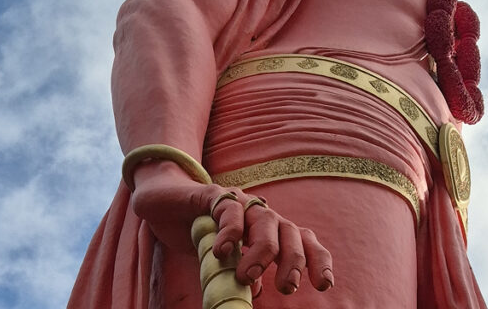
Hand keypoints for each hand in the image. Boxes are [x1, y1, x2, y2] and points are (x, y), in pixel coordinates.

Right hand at [130, 160, 333, 293]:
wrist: (164, 203)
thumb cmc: (201, 234)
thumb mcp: (225, 261)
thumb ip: (242, 273)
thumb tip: (255, 291)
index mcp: (270, 231)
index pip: (303, 241)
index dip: (317, 260)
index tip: (323, 285)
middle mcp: (261, 214)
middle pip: (291, 232)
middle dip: (294, 261)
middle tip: (286, 287)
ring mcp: (240, 202)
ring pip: (267, 220)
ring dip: (263, 251)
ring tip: (246, 276)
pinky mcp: (214, 195)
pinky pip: (230, 210)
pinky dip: (229, 231)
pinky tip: (221, 251)